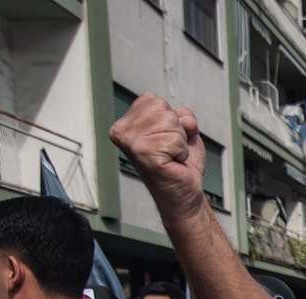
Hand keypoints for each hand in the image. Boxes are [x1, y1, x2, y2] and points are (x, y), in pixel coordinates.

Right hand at [108, 93, 208, 217]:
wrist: (184, 192)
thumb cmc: (179, 161)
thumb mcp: (179, 127)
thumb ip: (176, 112)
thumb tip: (182, 118)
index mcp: (124, 122)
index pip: (154, 100)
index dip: (171, 119)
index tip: (165, 140)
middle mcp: (121, 131)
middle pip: (163, 108)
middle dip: (177, 129)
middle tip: (170, 150)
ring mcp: (131, 143)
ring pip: (171, 121)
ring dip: (180, 140)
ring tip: (171, 156)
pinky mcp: (144, 154)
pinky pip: (176, 139)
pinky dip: (182, 151)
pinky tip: (173, 163)